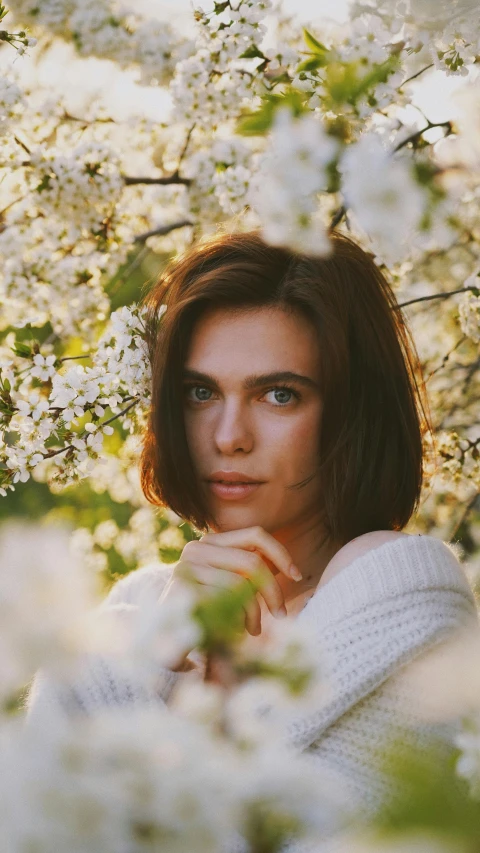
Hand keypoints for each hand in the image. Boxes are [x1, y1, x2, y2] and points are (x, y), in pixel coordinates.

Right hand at [158, 526, 301, 651]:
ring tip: (253, 629)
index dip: (281, 553)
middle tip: (281, 614)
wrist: (163, 640)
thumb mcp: (231, 585)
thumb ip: (251, 571)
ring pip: (240, 584)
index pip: (255, 535)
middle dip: (272, 591)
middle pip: (252, 562)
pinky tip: (234, 632)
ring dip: (254, 612)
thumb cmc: (207, 610)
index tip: (296, 576)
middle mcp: (195, 549)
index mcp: (210, 542)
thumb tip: (288, 568)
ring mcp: (185, 570)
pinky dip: (236, 620)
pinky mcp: (180, 593)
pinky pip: (222, 603)